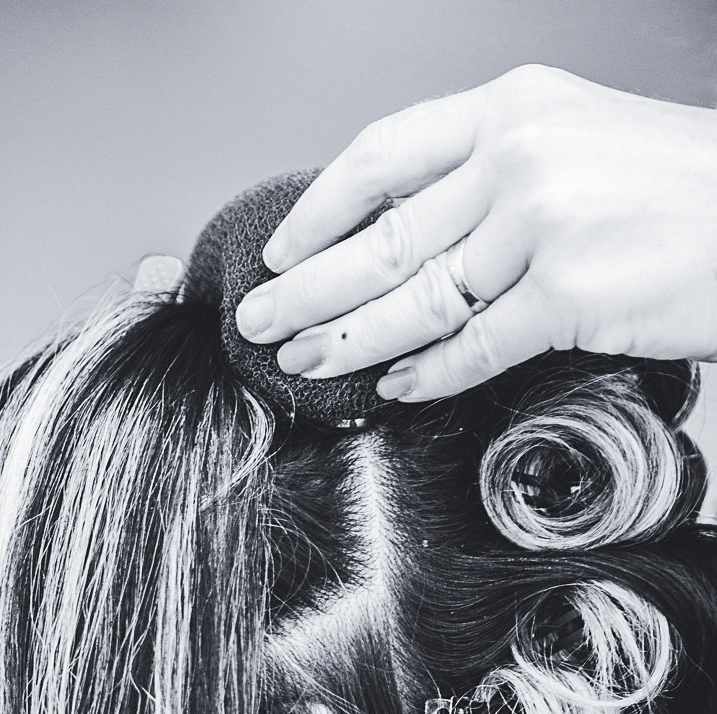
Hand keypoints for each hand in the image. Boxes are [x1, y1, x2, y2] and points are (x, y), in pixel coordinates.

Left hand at [233, 67, 716, 400]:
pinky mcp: (566, 292)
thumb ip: (498, 175)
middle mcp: (521, 155)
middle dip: (307, 288)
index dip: (320, 208)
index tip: (281, 248)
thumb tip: (411, 233)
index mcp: (517, 106)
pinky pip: (472, 347)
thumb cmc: (685, 193)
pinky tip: (394, 388)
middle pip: (382, 236)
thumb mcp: (582, 143)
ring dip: (348, 340)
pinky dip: (427, 375)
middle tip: (258, 322)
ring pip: (415, 297)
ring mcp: (542, 222)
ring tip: (304, 363)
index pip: (386, 154)